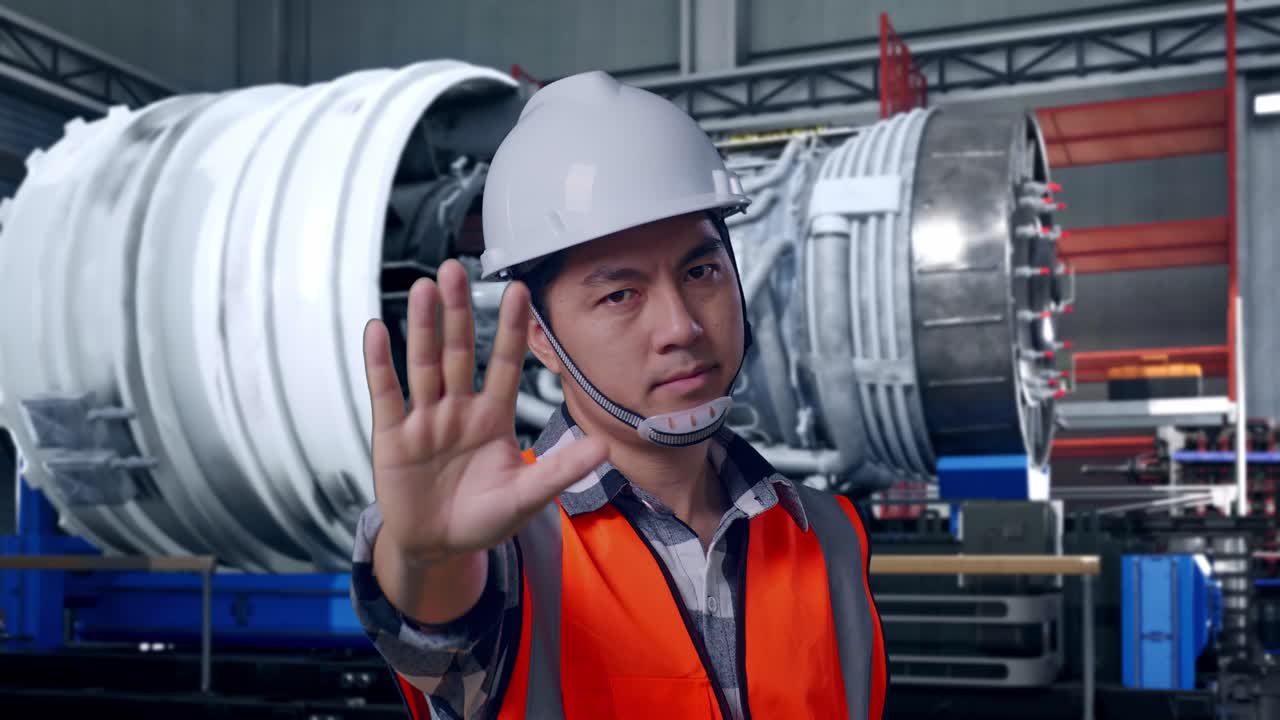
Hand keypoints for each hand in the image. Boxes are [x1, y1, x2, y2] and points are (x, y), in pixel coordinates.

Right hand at [362, 260, 606, 565]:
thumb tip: (604, 447)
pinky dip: (380, 363)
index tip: (520, 291)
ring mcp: (424, 420)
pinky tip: (378, 330)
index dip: (510, 329)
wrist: (438, 548)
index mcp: (492, 418)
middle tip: (458, 270)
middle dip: (458, 312)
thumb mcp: (527, 498)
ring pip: (423, 365)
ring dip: (423, 327)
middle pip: (457, 351)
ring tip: (426, 289)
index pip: (503, 364)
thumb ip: (560, 471)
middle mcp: (458, 410)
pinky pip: (386, 394)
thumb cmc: (483, 519)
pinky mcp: (393, 437)